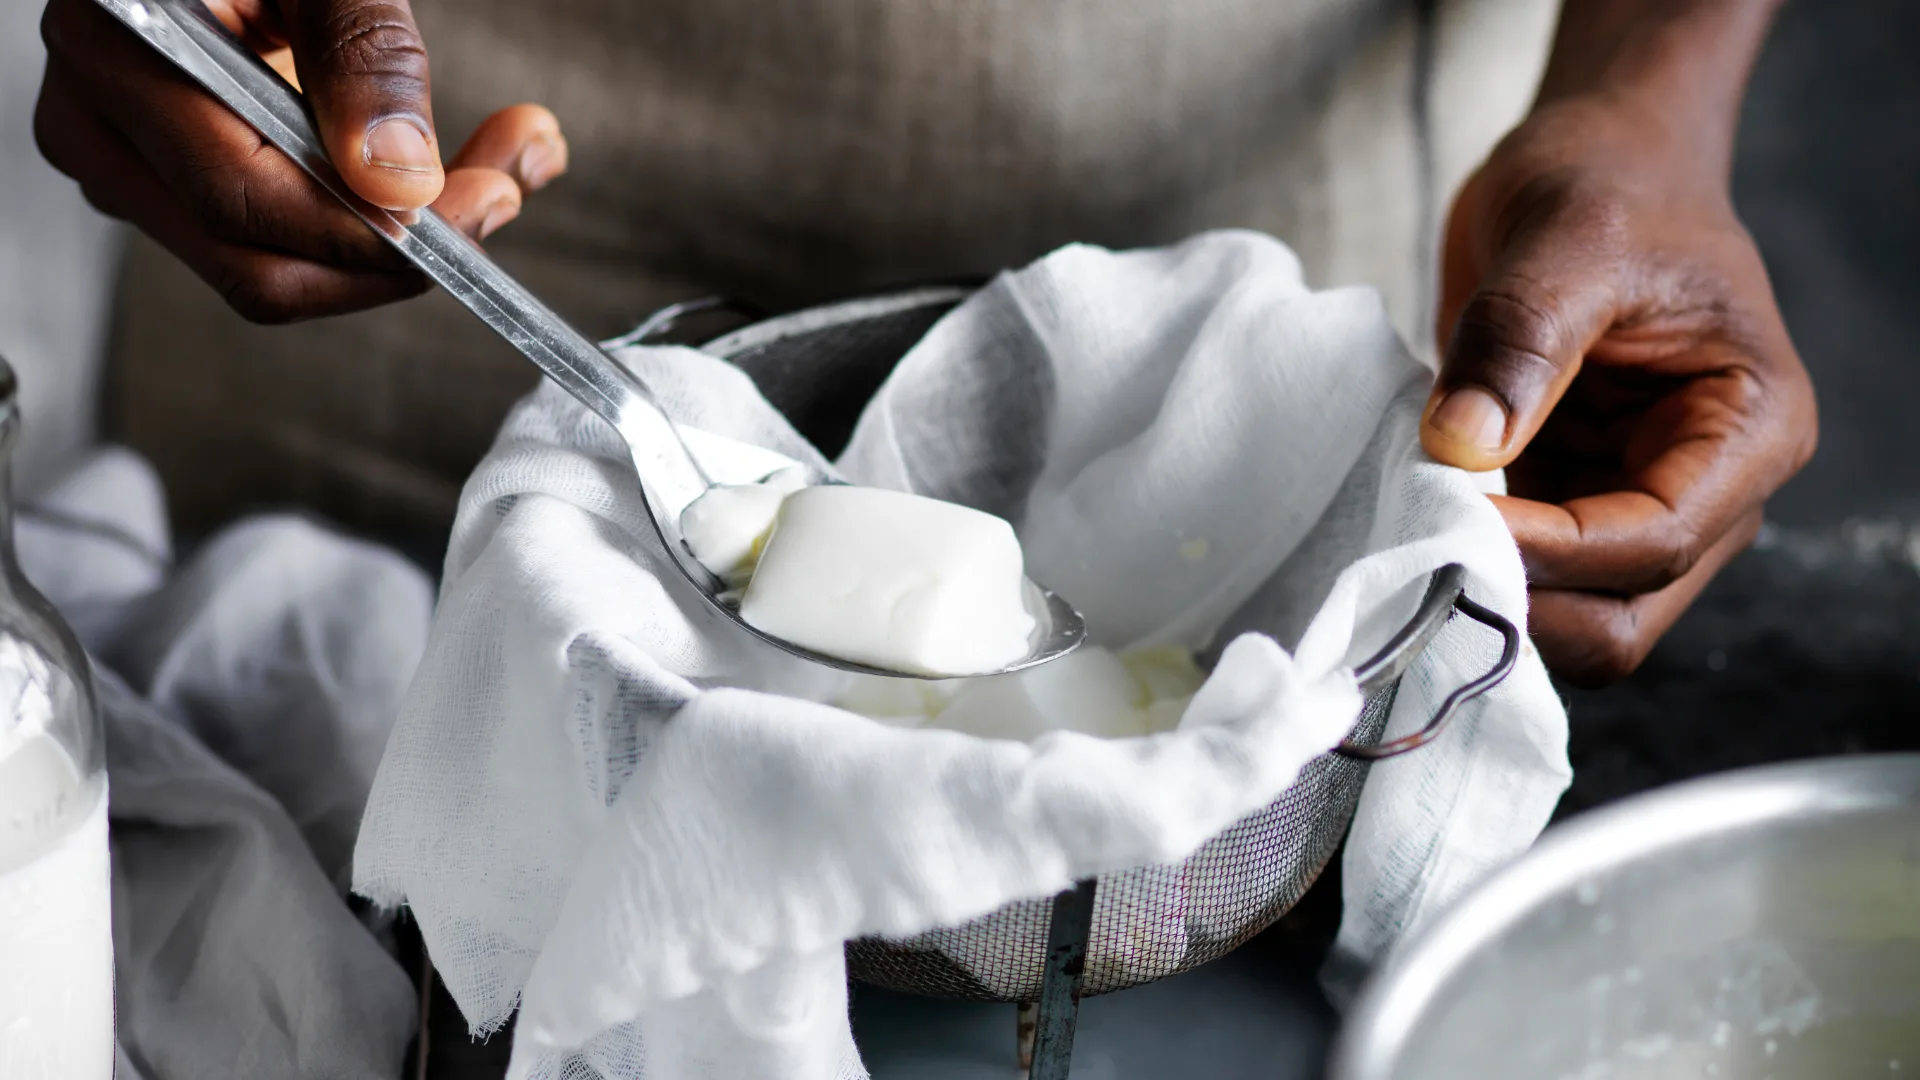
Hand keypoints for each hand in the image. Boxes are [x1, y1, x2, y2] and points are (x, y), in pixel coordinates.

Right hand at [35, 0, 567, 322]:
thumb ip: (359, 48)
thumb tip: (393, 175)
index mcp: (118, 51)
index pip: (243, 200)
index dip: (369, 231)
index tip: (478, 200)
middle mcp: (100, 126)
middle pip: (258, 264)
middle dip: (399, 254)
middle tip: (502, 190)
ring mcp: (130, 165)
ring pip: (274, 271)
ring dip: (397, 248)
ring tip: (495, 177)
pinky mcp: (175, 181)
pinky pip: (279, 244)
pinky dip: (368, 228)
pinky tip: (441, 182)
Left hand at [1422, 94, 1814, 685]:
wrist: (1594, 158)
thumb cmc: (1610, 182)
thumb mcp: (1568, 236)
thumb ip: (1521, 340)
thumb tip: (1462, 447)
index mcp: (1747, 430)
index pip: (1656, 542)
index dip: (1553, 551)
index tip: (1455, 515)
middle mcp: (1709, 490)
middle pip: (1622, 616)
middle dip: (1525, 601)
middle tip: (1422, 550)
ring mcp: (1634, 504)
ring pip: (1569, 613)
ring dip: (1489, 588)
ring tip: (1410, 531)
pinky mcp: (1570, 500)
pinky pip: (1523, 569)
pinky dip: (1466, 557)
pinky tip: (1412, 515)